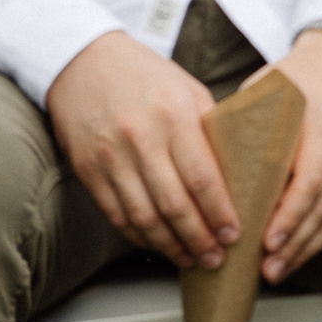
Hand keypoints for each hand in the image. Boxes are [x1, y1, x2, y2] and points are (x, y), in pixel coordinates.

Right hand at [46, 30, 241, 267]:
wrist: (84, 62)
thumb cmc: (147, 76)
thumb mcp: (189, 91)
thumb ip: (210, 131)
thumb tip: (238, 175)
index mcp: (174, 115)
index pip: (202, 177)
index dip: (219, 212)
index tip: (235, 234)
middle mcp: (141, 139)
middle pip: (173, 204)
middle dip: (198, 238)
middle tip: (216, 258)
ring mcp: (110, 157)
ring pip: (143, 216)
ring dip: (170, 245)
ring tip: (191, 259)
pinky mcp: (88, 170)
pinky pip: (116, 213)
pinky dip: (139, 235)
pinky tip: (158, 244)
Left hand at [253, 29, 321, 282]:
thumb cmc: (294, 77)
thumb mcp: (264, 92)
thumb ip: (240, 127)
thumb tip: (204, 172)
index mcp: (320, 121)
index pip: (309, 179)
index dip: (289, 217)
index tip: (266, 243)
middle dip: (296, 243)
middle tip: (268, 270)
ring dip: (311, 247)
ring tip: (282, 269)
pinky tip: (306, 251)